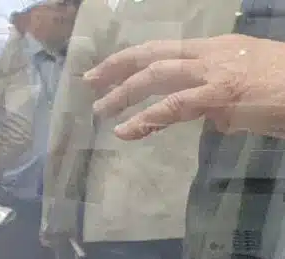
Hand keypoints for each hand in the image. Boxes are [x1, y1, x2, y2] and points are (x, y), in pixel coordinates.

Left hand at [84, 34, 284, 139]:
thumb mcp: (246, 85)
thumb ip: (220, 99)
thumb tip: (210, 118)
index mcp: (216, 49)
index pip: (165, 49)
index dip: (132, 58)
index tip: (106, 69)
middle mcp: (210, 55)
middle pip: (152, 55)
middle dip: (117, 67)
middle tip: (90, 82)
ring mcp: (213, 73)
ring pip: (156, 75)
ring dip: (124, 93)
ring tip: (101, 109)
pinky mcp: (219, 95)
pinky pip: (173, 106)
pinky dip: (145, 119)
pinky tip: (125, 130)